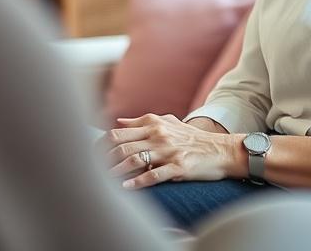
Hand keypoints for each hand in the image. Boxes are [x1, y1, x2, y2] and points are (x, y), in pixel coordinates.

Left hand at [103, 113, 245, 189]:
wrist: (221, 150)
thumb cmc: (192, 138)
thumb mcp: (168, 123)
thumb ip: (142, 122)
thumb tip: (118, 122)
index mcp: (154, 123)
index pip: (119, 132)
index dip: (101, 144)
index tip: (90, 154)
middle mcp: (160, 134)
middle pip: (122, 146)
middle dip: (103, 159)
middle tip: (91, 169)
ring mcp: (169, 151)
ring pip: (134, 160)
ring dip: (115, 172)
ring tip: (104, 180)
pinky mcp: (178, 167)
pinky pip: (153, 175)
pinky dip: (137, 182)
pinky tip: (126, 188)